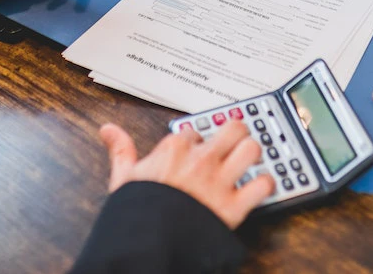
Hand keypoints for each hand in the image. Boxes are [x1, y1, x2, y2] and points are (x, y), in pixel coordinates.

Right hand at [99, 121, 274, 228]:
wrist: (146, 244)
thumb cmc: (136, 213)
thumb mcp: (122, 178)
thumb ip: (121, 149)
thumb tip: (107, 130)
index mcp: (175, 149)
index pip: (196, 130)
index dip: (198, 141)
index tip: (196, 151)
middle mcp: (201, 160)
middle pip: (233, 129)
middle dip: (236, 134)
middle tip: (234, 144)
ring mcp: (219, 182)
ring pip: (251, 150)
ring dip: (253, 155)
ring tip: (248, 161)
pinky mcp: (234, 207)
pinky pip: (262, 186)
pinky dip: (264, 186)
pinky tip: (258, 189)